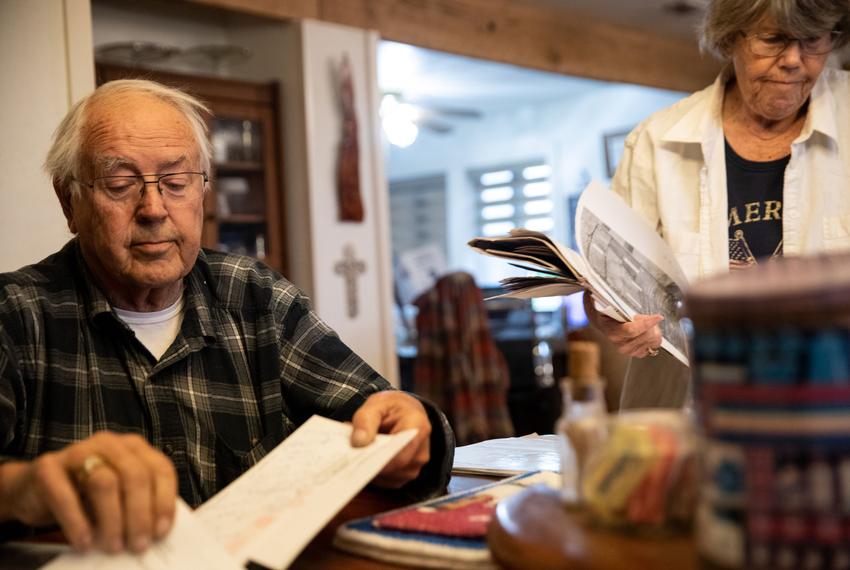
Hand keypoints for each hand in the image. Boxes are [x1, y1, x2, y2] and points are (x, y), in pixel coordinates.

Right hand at [0, 432, 176, 552]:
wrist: (35, 488)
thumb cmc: (85, 492)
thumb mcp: (118, 493)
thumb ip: (138, 503)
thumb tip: (155, 532)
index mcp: (133, 447)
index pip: (160, 469)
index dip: (164, 501)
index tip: (161, 531)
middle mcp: (109, 444)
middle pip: (135, 476)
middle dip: (140, 514)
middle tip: (139, 544)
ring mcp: (77, 452)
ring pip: (104, 482)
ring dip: (112, 520)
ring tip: (114, 546)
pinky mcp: (48, 467)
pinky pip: (65, 495)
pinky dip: (77, 523)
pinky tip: (84, 542)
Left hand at [350, 391, 430, 488]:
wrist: (405, 412)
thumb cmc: (392, 407)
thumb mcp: (376, 403)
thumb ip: (365, 420)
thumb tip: (359, 443)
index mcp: (417, 427)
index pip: (399, 455)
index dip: (377, 461)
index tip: (356, 457)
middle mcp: (421, 451)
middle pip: (392, 469)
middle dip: (369, 462)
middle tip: (350, 451)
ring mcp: (415, 466)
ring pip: (387, 477)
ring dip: (370, 466)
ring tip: (360, 449)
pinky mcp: (406, 475)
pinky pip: (386, 481)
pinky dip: (373, 472)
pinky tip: (368, 456)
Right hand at [583, 291, 662, 357]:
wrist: (600, 321)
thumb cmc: (605, 308)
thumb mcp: (605, 300)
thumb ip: (611, 297)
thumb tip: (609, 283)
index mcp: (611, 331)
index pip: (632, 330)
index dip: (646, 323)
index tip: (658, 316)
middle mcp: (620, 344)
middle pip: (647, 335)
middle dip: (650, 323)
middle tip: (642, 314)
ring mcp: (629, 350)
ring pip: (653, 340)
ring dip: (653, 329)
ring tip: (643, 322)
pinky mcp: (636, 353)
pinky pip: (654, 346)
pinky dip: (653, 337)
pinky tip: (646, 330)